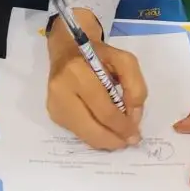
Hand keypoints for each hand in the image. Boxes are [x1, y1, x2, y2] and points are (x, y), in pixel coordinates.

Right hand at [46, 8, 145, 149]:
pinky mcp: (53, 113)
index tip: (136, 134)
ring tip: (119, 137)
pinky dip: (94, 134)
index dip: (122, 126)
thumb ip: (135, 86)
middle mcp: (61, 89)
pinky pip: (78, 132)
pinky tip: (103, 127)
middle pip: (91, 128)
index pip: (104, 110)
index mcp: (77, 71)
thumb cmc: (98, 55)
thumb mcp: (123, 60)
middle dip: (114, 139)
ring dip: (105, 140)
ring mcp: (54, 104)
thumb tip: (133, 117)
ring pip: (84, 135)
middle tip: (130, 141)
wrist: (69, 49)